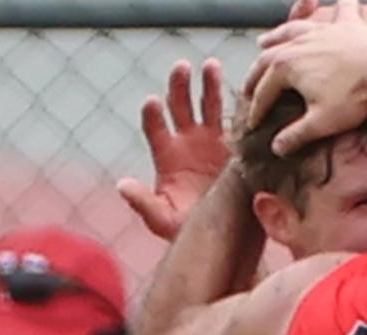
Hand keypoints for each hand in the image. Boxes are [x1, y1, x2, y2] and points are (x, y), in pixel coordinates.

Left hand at [118, 59, 229, 239]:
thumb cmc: (187, 231)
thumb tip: (121, 185)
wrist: (222, 237)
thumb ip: (142, 203)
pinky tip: (244, 89)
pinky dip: (239, 105)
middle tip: (181, 68)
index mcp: (166, 156)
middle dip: (179, 86)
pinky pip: (236, 121)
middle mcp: (188, 143)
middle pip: (180, 107)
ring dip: (208, 85)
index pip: (154, 128)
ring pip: (208, 106)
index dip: (152, 115)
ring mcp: (211, 143)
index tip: (152, 102)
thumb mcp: (162, 219)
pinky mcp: (235, 148)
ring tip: (210, 65)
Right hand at [243, 0, 366, 155]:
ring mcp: (322, 30)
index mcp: (287, 66)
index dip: (257, 109)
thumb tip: (278, 147)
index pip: (264, 91)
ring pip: (292, 29)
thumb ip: (295, 135)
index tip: (254, 122)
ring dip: (276, 35)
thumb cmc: (356, 96)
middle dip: (255, 74)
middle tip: (249, 87)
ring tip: (265, 41)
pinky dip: (336, 3)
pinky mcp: (347, 24)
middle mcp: (299, 43)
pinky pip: (340, 7)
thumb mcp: (321, 123)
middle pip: (268, 58)